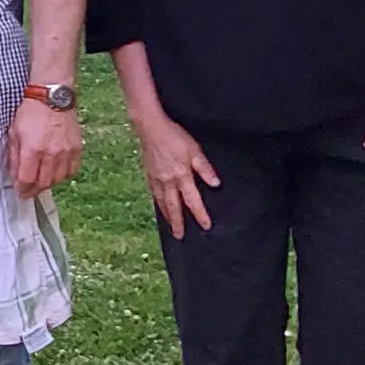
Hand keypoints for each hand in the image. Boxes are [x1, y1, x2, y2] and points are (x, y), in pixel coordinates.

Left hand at [6, 89, 82, 197]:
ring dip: (49, 183)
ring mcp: (66, 151)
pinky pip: (73, 169)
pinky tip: (56, 172)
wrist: (52, 97)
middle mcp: (51, 153)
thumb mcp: (14, 134)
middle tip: (28, 191)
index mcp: (33, 149)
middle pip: (44, 183)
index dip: (22, 189)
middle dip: (34, 190)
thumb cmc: (30, 113)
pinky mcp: (77, 147)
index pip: (27, 180)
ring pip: (59, 179)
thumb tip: (15, 175)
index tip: (20, 192)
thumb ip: (14, 157)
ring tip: (41, 181)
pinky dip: (64, 175)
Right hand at [136, 112, 214, 236]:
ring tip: (170, 226)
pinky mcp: (149, 175)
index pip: (192, 200)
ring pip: (162, 203)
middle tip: (180, 236)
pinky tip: (160, 207)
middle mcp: (167, 181)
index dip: (200, 214)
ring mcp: (156, 180)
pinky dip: (158, 204)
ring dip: (167, 216)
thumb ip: (205, 168)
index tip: (205, 226)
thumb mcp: (195, 150)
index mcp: (181, 176)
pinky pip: (154, 195)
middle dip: (178, 222)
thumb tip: (215, 184)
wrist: (150, 129)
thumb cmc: (174, 137)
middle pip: (174, 207)